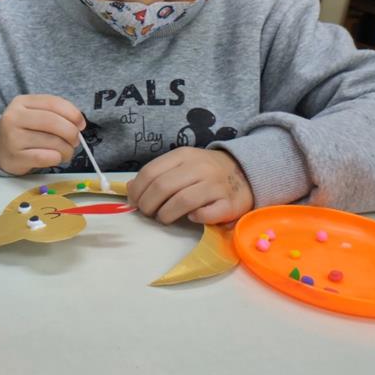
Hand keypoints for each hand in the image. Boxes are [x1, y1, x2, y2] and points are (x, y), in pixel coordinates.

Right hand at [0, 94, 85, 174]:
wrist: (0, 151)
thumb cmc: (24, 131)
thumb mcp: (35, 115)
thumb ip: (56, 114)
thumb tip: (79, 124)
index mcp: (21, 102)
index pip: (53, 102)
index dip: (72, 113)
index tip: (81, 124)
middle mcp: (14, 117)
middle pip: (52, 121)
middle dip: (71, 132)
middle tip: (75, 141)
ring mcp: (13, 137)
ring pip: (52, 142)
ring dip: (67, 149)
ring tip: (66, 152)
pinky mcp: (15, 157)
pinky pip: (45, 157)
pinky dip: (57, 158)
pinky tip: (56, 158)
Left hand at [128, 148, 253, 224]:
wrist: (244, 173)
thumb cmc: (204, 173)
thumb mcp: (179, 166)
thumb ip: (155, 174)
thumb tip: (130, 189)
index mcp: (183, 155)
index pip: (150, 172)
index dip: (137, 190)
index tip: (134, 203)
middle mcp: (200, 167)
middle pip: (162, 187)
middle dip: (148, 205)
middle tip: (148, 213)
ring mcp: (216, 185)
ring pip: (181, 201)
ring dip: (166, 214)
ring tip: (164, 218)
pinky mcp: (229, 203)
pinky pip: (204, 214)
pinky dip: (193, 218)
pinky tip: (191, 217)